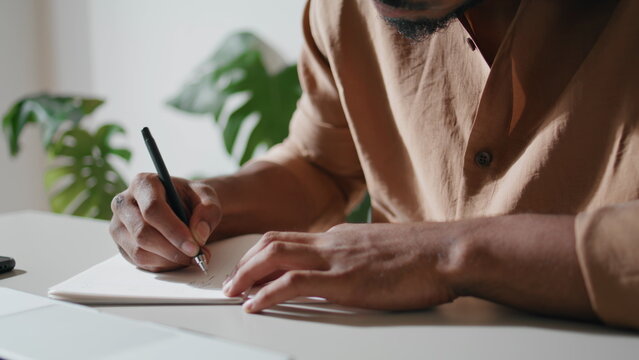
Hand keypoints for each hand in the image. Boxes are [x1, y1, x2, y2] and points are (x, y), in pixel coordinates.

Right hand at [109, 173, 220, 271]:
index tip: (194, 246)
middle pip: (143, 233)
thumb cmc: (190, 199)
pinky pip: (141, 263)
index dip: (174, 231)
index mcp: (143, 184)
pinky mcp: (121, 245)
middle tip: (196, 255)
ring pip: (139, 252)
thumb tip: (199, 234)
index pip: (153, 209)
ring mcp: (119, 226)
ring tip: (192, 256)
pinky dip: (164, 265)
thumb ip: (208, 211)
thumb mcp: (206, 196)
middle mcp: (124, 203)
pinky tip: (178, 258)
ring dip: (170, 260)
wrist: (181, 208)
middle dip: (172, 250)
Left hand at [223, 222, 465, 312]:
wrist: (447, 252)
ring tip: (231, 292)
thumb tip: (350, 268)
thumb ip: (359, 256)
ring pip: (275, 256)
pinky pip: (293, 284)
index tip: (249, 269)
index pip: (290, 239)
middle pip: (273, 242)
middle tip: (230, 281)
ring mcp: (336, 258)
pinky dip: (267, 293)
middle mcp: (332, 241)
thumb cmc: (424, 255)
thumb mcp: (383, 250)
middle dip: (245, 262)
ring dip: (246, 274)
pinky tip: (254, 306)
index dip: (263, 254)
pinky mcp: (344, 281)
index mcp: (340, 236)